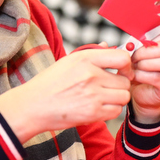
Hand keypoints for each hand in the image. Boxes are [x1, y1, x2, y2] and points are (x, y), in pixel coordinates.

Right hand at [0, 48, 132, 141]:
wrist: (33, 106)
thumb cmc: (49, 83)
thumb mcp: (67, 61)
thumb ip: (91, 54)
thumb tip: (109, 46)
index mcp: (84, 58)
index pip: (122, 58)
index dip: (126, 65)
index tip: (121, 71)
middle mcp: (91, 75)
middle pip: (125, 80)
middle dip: (120, 85)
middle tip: (109, 88)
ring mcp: (93, 95)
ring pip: (124, 96)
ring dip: (117, 98)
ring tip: (104, 98)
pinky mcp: (92, 113)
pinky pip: (116, 111)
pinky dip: (111, 111)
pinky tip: (98, 107)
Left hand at [127, 29, 159, 122]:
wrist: (139, 91)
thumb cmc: (140, 68)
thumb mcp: (139, 52)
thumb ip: (139, 43)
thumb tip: (133, 39)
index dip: (149, 37)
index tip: (137, 42)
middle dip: (146, 51)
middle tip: (133, 56)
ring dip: (146, 64)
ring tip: (135, 66)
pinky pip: (158, 78)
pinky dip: (143, 75)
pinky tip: (136, 75)